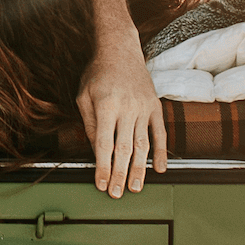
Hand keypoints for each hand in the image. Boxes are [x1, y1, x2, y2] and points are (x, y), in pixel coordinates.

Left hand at [77, 49, 167, 198]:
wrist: (121, 49)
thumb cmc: (97, 74)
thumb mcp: (84, 96)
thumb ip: (90, 124)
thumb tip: (96, 152)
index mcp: (107, 106)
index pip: (104, 144)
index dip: (102, 167)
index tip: (100, 184)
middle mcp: (128, 108)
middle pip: (124, 148)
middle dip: (119, 174)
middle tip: (117, 194)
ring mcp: (144, 107)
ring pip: (143, 144)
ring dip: (139, 169)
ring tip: (135, 188)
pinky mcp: (156, 106)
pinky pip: (160, 132)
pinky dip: (161, 152)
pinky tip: (159, 169)